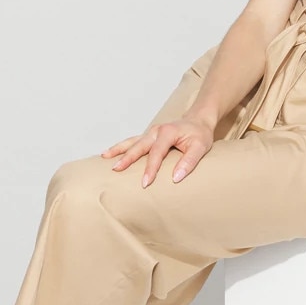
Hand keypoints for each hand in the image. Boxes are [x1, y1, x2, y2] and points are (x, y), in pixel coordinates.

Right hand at [101, 114, 215, 187]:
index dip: (150, 169)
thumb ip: (189, 162)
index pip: (156, 153)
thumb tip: (176, 178)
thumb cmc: (200, 134)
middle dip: (127, 158)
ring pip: (132, 141)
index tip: (145, 183)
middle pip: (138, 145)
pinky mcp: (149, 136)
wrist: (198, 120)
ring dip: (118, 149)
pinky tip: (110, 152)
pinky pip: (133, 141)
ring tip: (104, 156)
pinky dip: (121, 146)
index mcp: (168, 132)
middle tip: (116, 170)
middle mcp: (156, 130)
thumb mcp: (201, 147)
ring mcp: (151, 132)